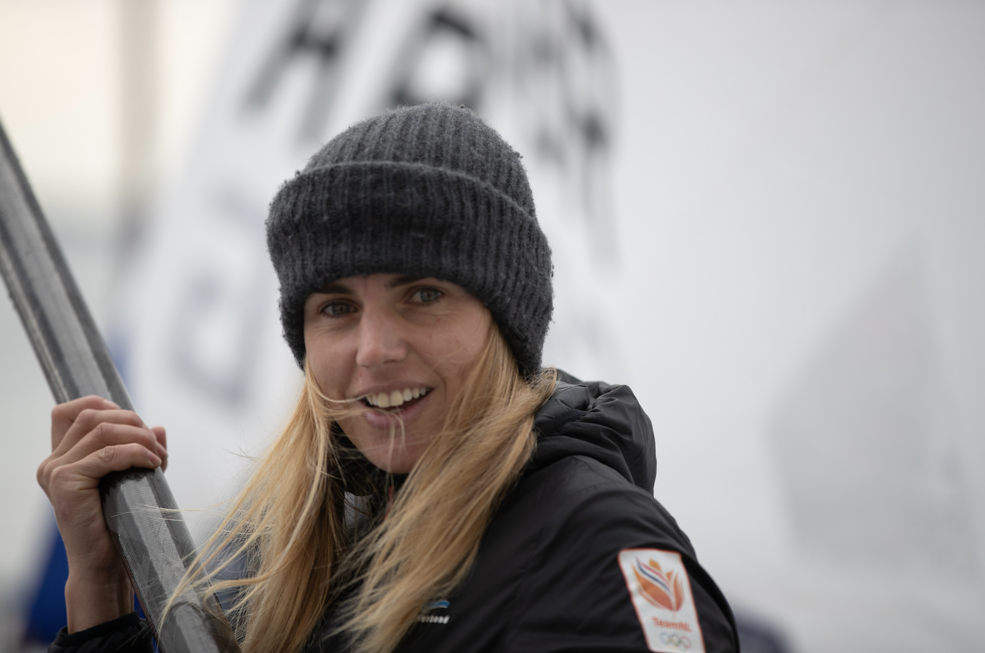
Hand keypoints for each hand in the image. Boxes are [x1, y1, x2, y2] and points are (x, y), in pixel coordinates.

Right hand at [37, 395, 167, 631]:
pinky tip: (153, 464)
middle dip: (132, 422)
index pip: (70, 411)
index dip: (103, 404)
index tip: (134, 421)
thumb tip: (159, 426)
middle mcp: (51, 462)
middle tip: (157, 444)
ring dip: (138, 436)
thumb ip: (143, 449)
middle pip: (92, 415)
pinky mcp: (65, 482)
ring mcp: (55, 471)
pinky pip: (108, 454)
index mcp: (61, 458)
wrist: (106, 564)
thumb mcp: (134, 476)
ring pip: (101, 430)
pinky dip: (136, 453)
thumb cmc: (120, 521)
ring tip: (158, 454)